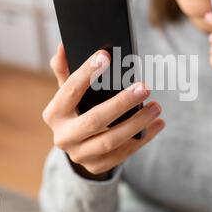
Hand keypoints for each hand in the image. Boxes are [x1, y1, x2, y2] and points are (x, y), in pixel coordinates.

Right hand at [42, 44, 164, 179]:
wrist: (77, 146)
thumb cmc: (76, 110)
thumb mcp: (67, 93)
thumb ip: (65, 70)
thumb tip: (63, 45)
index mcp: (54, 113)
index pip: (70, 90)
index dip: (87, 73)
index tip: (106, 56)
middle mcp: (63, 137)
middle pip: (95, 120)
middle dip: (122, 103)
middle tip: (145, 86)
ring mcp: (79, 155)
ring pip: (112, 140)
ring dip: (137, 122)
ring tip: (156, 107)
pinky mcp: (97, 166)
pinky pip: (123, 153)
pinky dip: (143, 138)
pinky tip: (157, 124)